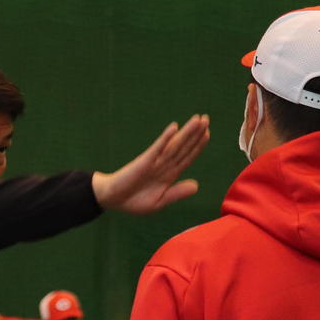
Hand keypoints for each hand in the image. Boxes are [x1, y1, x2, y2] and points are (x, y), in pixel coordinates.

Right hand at [91, 114, 209, 213]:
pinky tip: (174, 128)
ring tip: (197, 119)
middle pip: (183, 147)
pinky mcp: (144, 161)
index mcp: (169, 175)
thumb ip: (176, 193)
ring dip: (187, 132)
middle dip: (195, 133)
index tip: (207, 133)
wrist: (112, 200)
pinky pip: (158, 148)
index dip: (198, 146)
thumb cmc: (133, 201)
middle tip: (206, 118)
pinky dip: (166, 138)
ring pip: (174, 145)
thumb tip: (196, 185)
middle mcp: (164, 165)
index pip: (187, 157)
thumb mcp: (159, 202)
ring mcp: (155, 162)